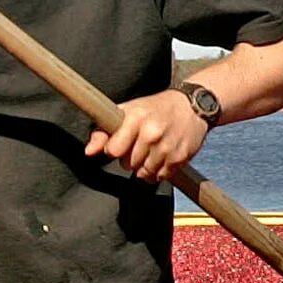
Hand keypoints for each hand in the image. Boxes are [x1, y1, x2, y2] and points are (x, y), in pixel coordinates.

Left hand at [83, 91, 208, 183]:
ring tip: (151, 151)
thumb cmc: (157, 108)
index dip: (114, 150)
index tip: (121, 144)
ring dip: (144, 167)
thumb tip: (89, 152)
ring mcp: (166, 147)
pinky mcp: (179, 158)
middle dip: (130, 158)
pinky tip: (162, 157)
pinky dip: (159, 171)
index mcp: (136, 118)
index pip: (113, 150)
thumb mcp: (129, 111)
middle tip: (139, 145)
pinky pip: (161, 176)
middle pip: (128, 164)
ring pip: (144, 173)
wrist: (193, 106)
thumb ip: (104, 131)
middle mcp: (151, 133)